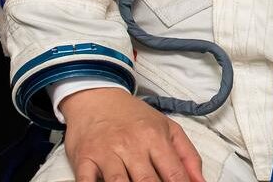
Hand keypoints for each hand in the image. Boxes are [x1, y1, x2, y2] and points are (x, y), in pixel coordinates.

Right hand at [61, 87, 205, 181]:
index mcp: (156, 138)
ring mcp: (106, 152)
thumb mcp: (168, 129)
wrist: (97, 98)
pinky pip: (86, 181)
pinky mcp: (84, 158)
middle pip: (147, 181)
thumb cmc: (135, 117)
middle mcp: (132, 145)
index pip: (174, 173)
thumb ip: (188, 156)